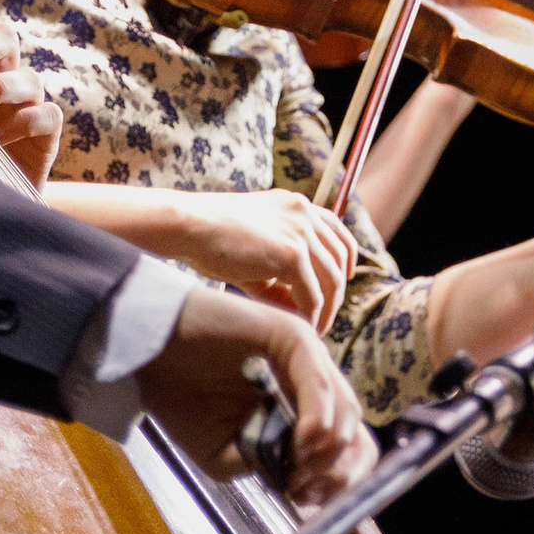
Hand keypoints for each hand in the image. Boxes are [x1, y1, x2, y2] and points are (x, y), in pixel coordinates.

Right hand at [137, 286, 374, 509]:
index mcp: (304, 406)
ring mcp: (307, 355)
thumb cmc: (184, 401)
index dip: (339, 480)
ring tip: (296, 469)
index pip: (348, 445)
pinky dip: (317, 419)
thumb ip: (270, 467)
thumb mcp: (229, 455)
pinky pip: (319, 383)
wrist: (146, 357)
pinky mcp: (292, 334)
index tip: (308, 500)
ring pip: (345, 410)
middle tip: (304, 490)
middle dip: (338, 471)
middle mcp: (313, 379)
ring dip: (327, 451)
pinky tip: (301, 443)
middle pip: (355, 430)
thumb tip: (307, 480)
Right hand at [157, 190, 355, 329]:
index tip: (344, 279)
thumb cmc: (211, 239)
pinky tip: (300, 327)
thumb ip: (280, 272)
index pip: (336, 230)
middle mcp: (303, 213)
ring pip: (331, 281)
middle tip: (322, 317)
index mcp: (295, 204)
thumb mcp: (255, 249)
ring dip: (326, 309)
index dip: (345, 258)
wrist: (188, 227)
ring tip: (313, 329)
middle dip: (335, 292)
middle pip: (339, 259)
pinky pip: (312, 295)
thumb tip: (298, 308)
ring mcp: (300, 232)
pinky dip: (310, 316)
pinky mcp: (292, 254)